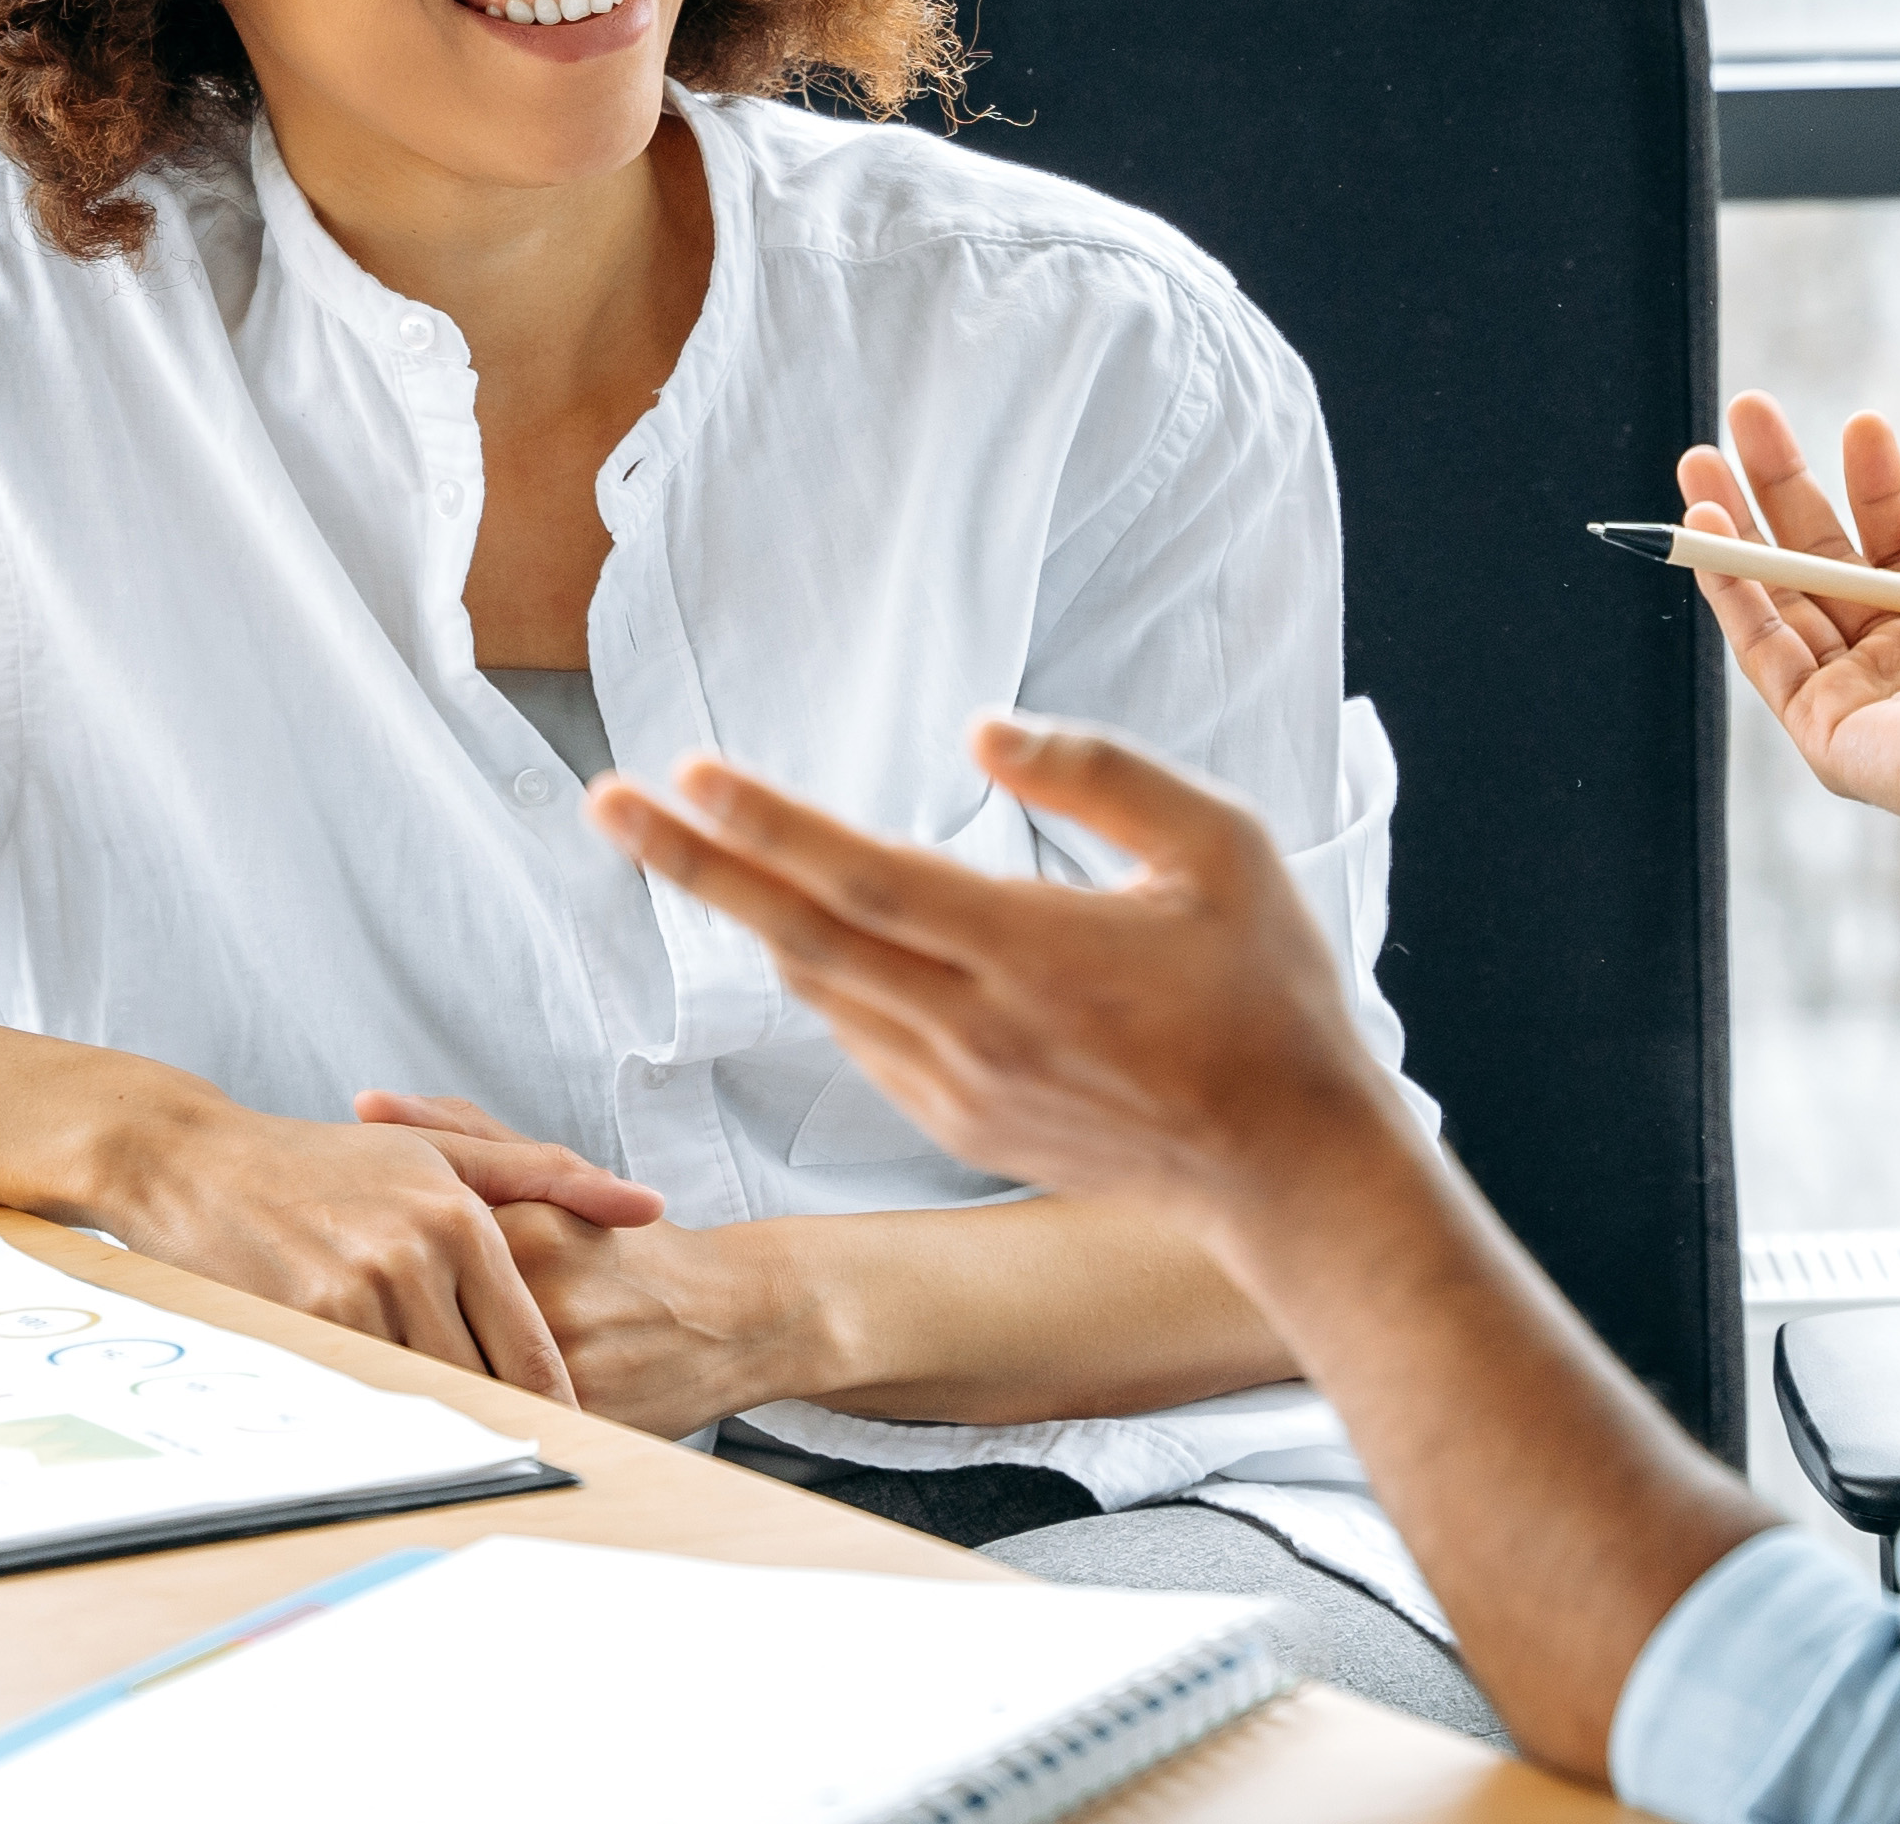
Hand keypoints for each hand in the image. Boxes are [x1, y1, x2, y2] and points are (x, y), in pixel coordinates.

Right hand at [80, 1097, 662, 1407]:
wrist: (201, 1164)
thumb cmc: (328, 1163)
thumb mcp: (442, 1153)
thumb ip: (550, 1176)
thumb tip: (647, 1206)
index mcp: (458, 1216)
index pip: (527, 1344)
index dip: (555, 1404)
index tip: (575, 1441)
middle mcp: (413, 1254)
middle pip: (482, 1382)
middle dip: (505, 1427)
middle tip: (536, 1472)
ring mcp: (356, 1292)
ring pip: (424, 1395)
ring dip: (445, 1431)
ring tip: (469, 1463)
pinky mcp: (303, 1322)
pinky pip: (364, 1392)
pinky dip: (385, 1418)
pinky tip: (394, 1436)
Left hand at [356, 1090, 815, 1437]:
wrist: (733, 1314)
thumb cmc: (631, 1247)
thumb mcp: (554, 1176)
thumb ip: (461, 1136)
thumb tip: (365, 1102)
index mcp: (524, 1225)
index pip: (408, 1239)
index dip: (361, 1252)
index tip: (330, 1259)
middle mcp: (540, 1288)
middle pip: (415, 1316)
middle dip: (373, 1324)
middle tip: (334, 1327)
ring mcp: (560, 1357)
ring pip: (448, 1376)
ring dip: (405, 1378)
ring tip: (373, 1373)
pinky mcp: (579, 1414)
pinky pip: (496, 1425)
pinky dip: (462, 1422)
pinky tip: (435, 1419)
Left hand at [581, 717, 1411, 1244]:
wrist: (1289, 1166)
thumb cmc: (1271, 997)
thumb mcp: (1223, 848)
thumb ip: (1102, 776)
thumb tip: (985, 732)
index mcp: (1035, 952)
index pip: (868, 879)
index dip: (769, 827)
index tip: (689, 776)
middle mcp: (978, 1026)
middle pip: (805, 935)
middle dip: (696, 864)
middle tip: (610, 803)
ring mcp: (961, 1087)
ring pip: (825, 989)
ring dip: (749, 916)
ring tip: (684, 846)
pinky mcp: (962, 1124)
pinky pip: (864, 1036)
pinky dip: (823, 977)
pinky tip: (801, 934)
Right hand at [1680, 389, 1899, 861]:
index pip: (1895, 539)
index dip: (1873, 482)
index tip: (1863, 424)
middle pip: (1821, 559)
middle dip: (1779, 487)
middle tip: (1746, 413)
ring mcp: (1861, 694)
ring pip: (1778, 600)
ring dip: (1733, 530)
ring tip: (1698, 462)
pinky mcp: (1826, 729)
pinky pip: (1765, 652)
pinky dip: (1731, 592)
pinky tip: (1708, 532)